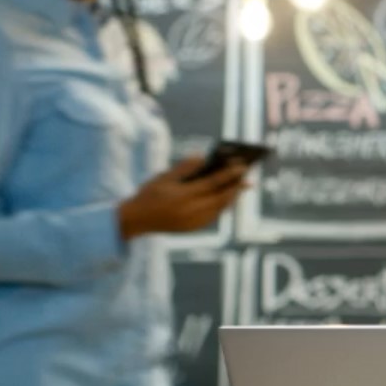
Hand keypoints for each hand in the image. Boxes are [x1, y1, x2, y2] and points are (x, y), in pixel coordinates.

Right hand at [117, 157, 248, 239]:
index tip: (242, 166)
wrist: (136, 220)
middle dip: (236, 187)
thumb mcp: (163, 178)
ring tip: (241, 188)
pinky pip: (214, 216)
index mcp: (183, 196)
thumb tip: (202, 157)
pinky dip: (222, 206)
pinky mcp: (193, 228)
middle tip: (248, 178)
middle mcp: (190, 210)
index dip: (228, 174)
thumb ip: (183, 168)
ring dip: (232, 198)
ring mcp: (193, 221)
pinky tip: (226, 199)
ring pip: (219, 209)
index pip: (212, 183)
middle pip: (220, 198)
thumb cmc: (149, 194)